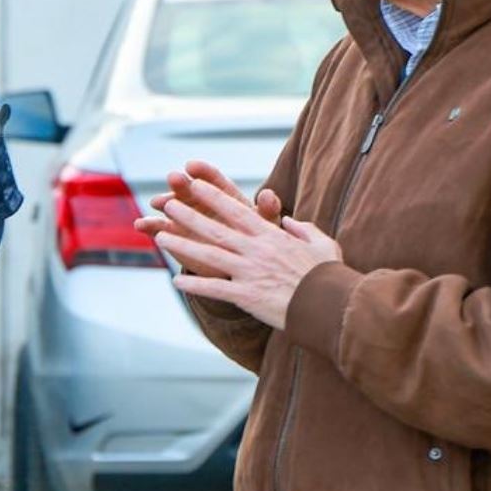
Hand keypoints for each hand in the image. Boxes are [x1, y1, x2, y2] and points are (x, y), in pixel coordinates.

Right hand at [137, 160, 280, 278]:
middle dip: (181, 183)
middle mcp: (201, 203)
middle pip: (189, 189)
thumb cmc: (255, 242)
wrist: (237, 266)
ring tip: (157, 202)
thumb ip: (266, 211)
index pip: (213, 180)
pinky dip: (149, 226)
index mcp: (224, 197)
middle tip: (174, 178)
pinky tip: (140, 225)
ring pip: (171, 206)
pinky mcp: (173, 235)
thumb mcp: (264, 227)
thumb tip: (269, 193)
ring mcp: (184, 218)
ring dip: (164, 202)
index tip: (192, 166)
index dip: (203, 172)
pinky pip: (159, 229)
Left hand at [139, 167, 340, 330]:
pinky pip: (215, 289)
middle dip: (189, 215)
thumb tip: (289, 221)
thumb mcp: (322, 243)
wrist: (330, 306)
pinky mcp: (247, 296)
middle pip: (215, 229)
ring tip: (160, 236)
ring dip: (182, 245)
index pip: (237, 210)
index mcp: (272, 236)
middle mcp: (256, 250)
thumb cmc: (329, 275)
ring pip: (209, 255)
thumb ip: (303, 229)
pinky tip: (176, 281)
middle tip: (167, 203)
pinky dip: (194, 286)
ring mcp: (249, 272)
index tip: (196, 184)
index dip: (213, 196)